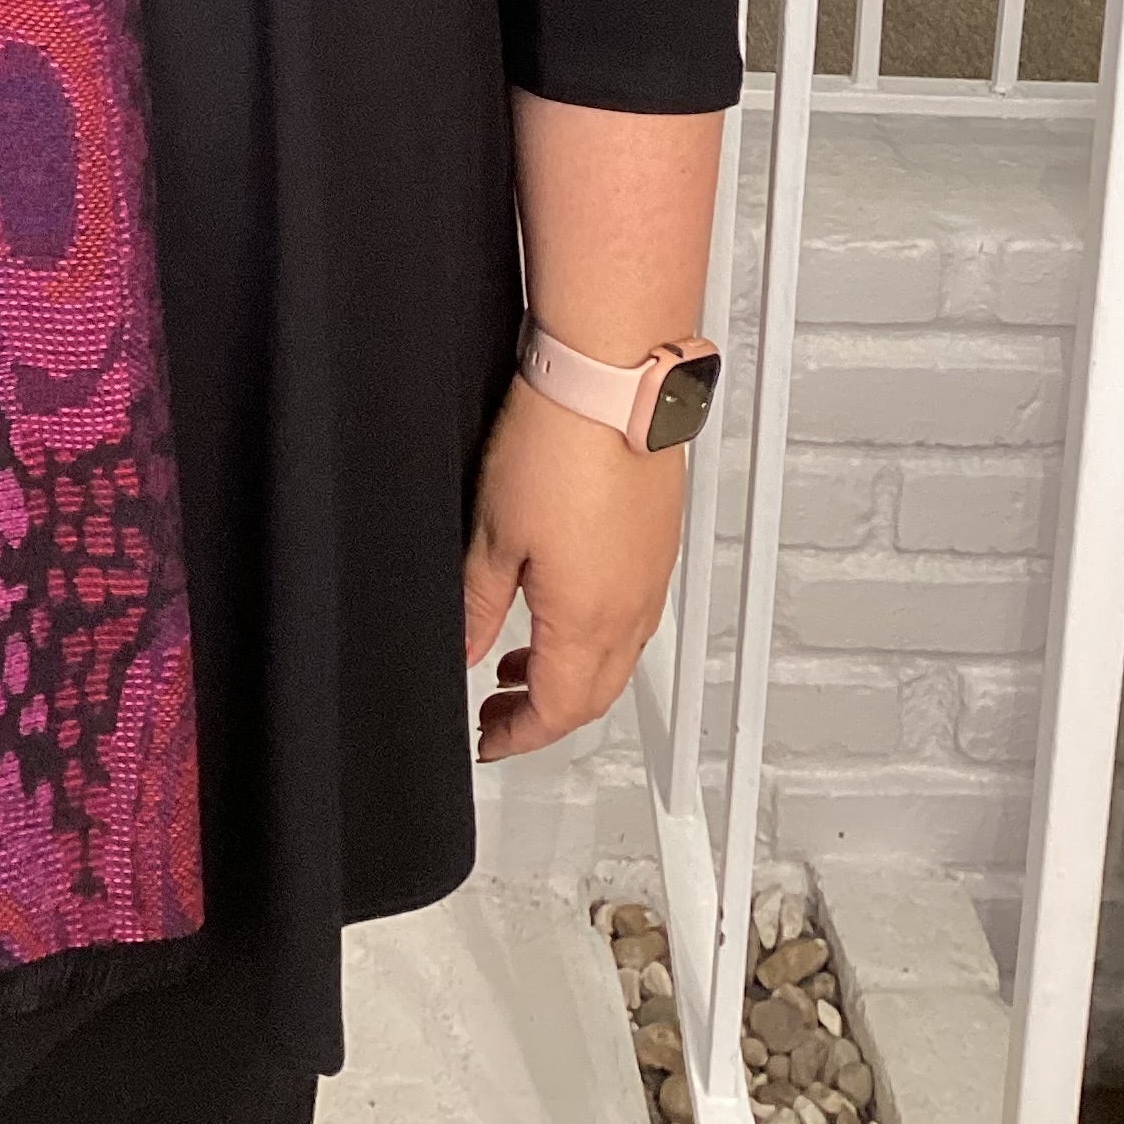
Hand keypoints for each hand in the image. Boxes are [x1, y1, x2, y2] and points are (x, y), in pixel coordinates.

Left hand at [462, 374, 684, 762]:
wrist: (611, 383)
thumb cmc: (557, 447)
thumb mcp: (492, 536)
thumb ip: (476, 607)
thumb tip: (465, 655)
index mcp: (587, 622)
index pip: (557, 710)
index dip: (518, 735)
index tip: (488, 740)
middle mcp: (631, 610)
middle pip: (593, 695)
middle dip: (544, 714)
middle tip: (497, 710)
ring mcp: (651, 576)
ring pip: (616, 658)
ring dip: (570, 673)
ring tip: (518, 663)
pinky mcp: (658, 543)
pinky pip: (631, 614)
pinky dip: (593, 633)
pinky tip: (560, 606)